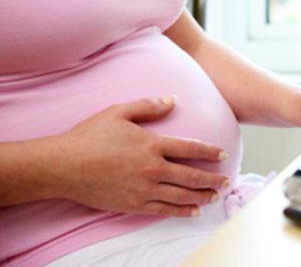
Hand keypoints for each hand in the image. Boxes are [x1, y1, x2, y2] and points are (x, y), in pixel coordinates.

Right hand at [51, 96, 228, 216]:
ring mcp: (144, 189)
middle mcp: (153, 168)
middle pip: (192, 176)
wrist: (63, 166)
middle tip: (226, 181)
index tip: (222, 155)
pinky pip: (164, 210)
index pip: (190, 148)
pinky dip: (182, 211)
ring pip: (182, 195)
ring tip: (215, 196)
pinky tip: (193, 211)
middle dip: (212, 179)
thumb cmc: (90, 136)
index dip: (209, 152)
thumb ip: (149, 106)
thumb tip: (173, 99)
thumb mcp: (119, 112)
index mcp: (153, 144)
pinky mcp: (134, 204)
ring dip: (202, 196)